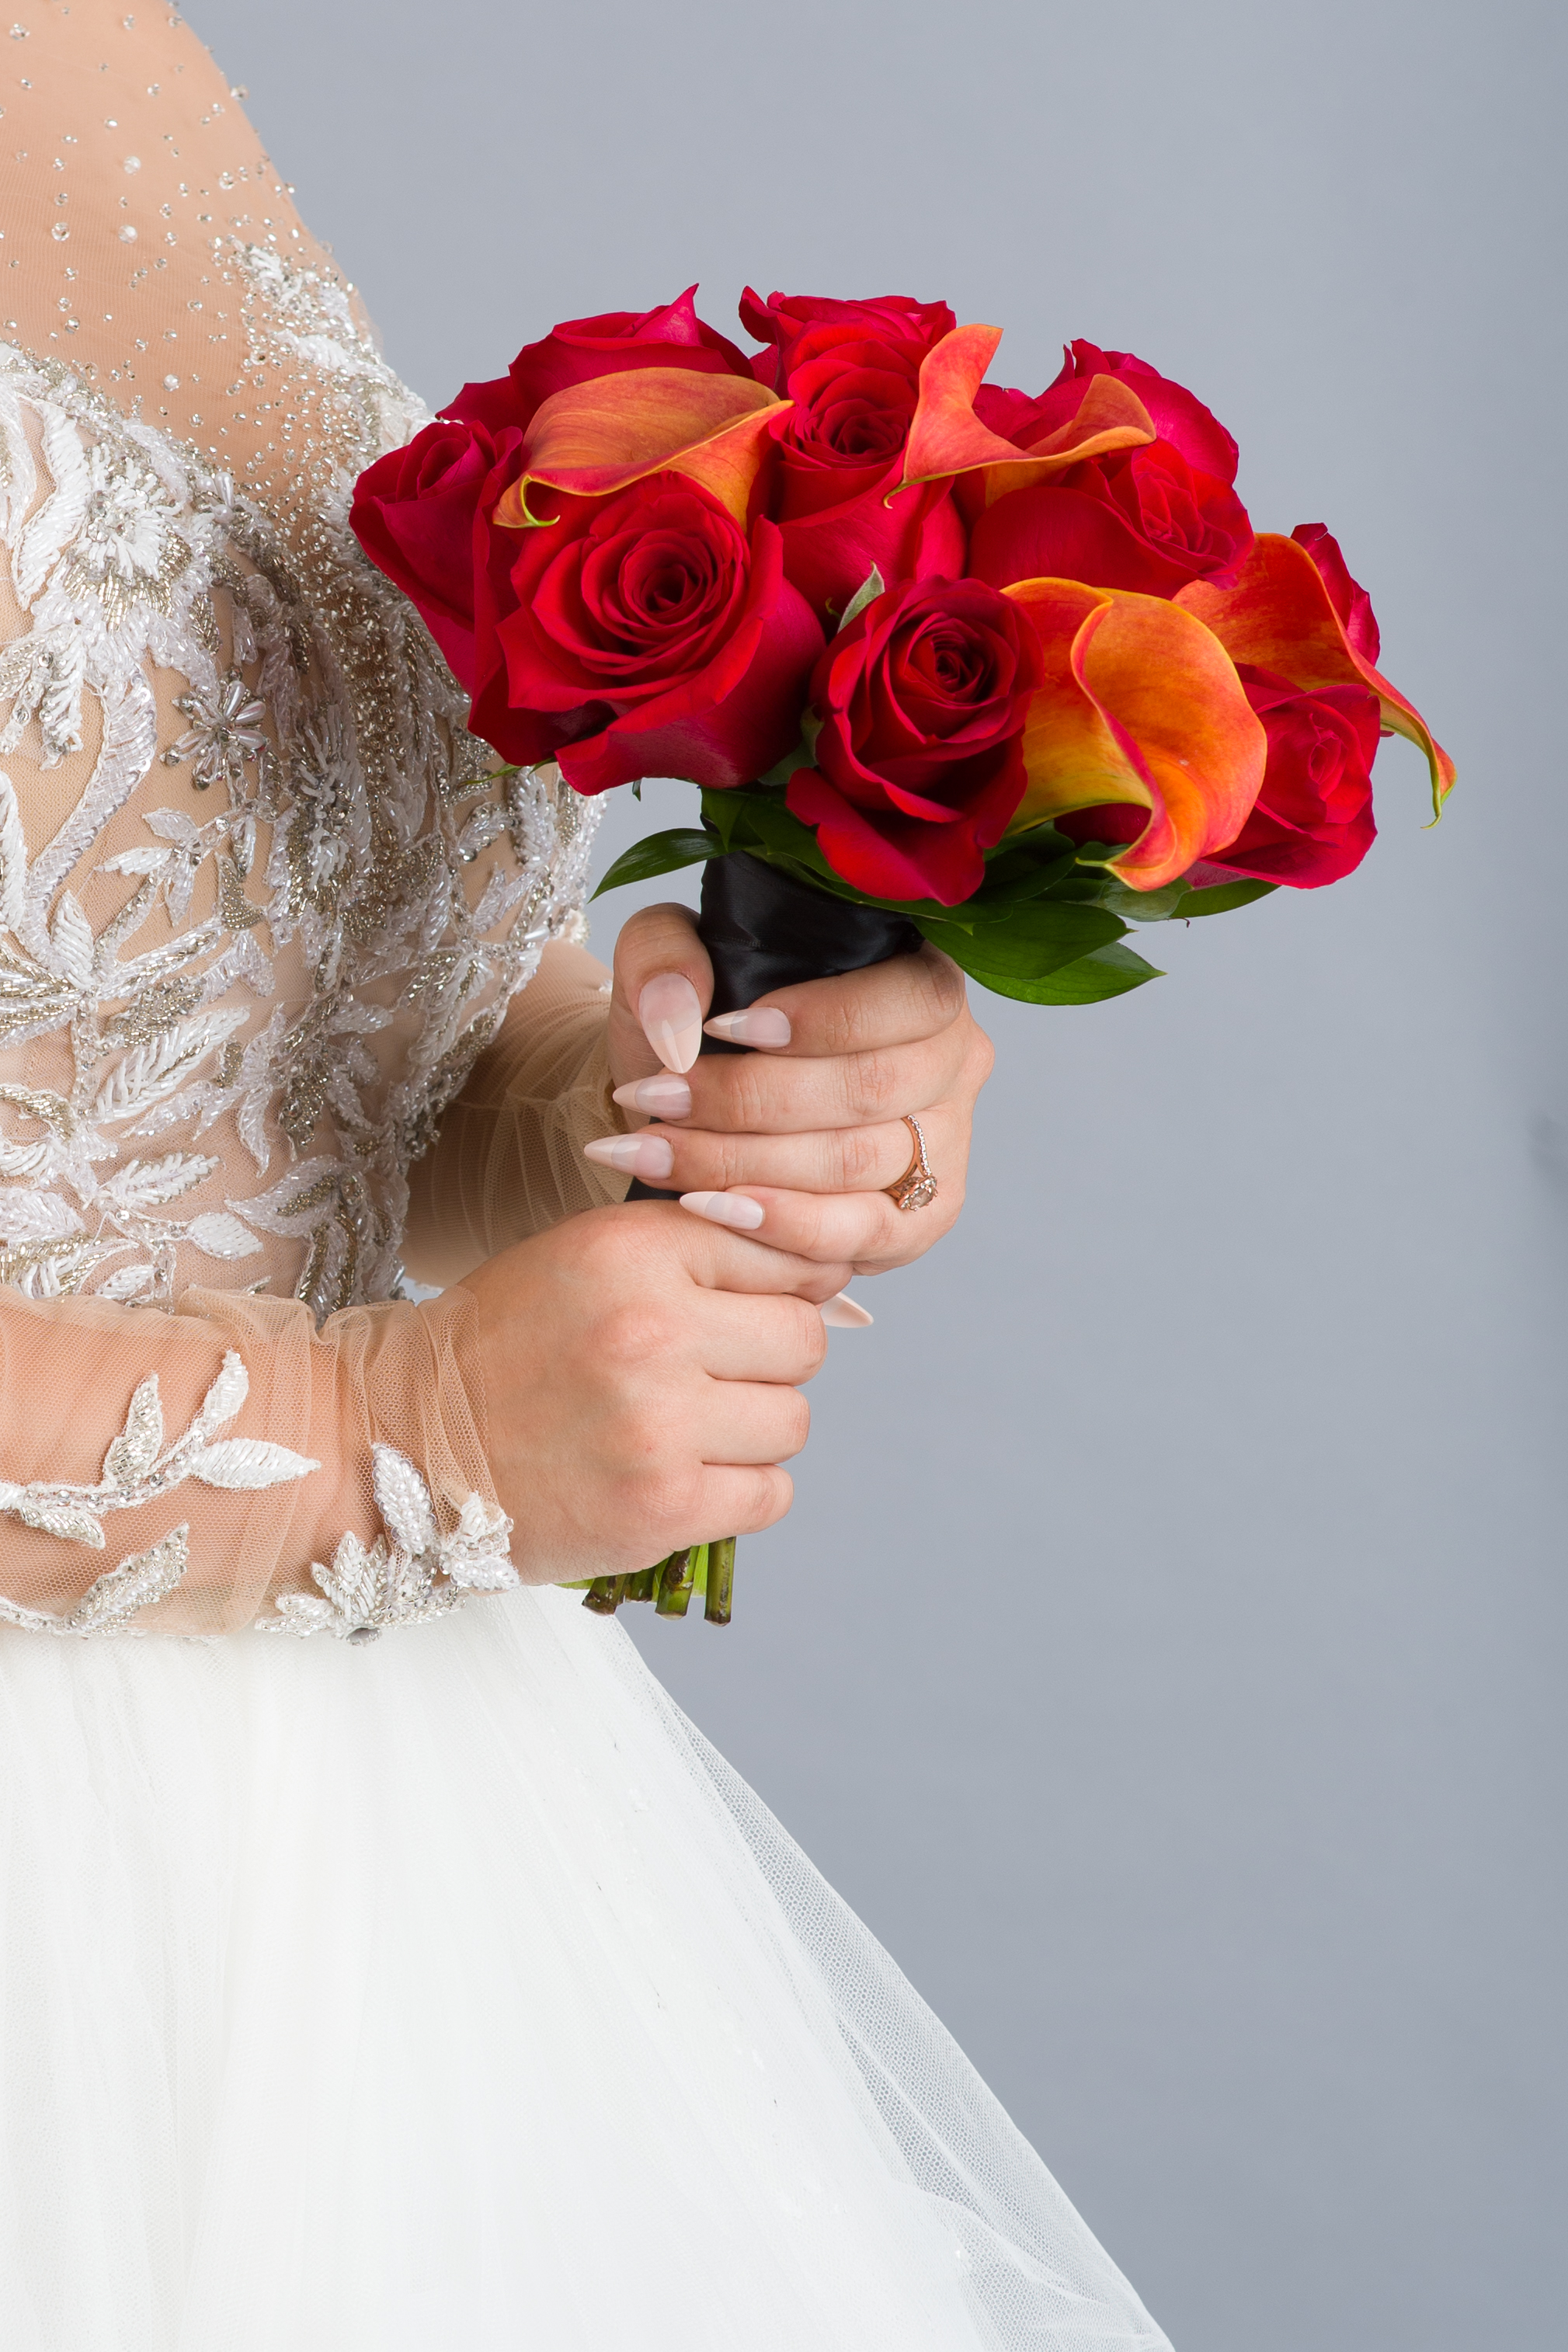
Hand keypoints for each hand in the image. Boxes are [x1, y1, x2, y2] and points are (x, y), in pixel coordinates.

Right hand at [455, 1203, 846, 1583]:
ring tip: (682, 1428)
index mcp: (631, 1252)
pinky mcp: (662, 1510)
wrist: (402, 1446)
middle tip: (705, 1376)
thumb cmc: (499, 1349)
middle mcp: (652, 1331)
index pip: (780, 1252)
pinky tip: (682, 1476)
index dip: (771, 1286)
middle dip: (766, 1359)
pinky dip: (740, 1491)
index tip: (740, 1310)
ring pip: (793, 1420)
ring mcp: (660, 1427)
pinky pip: (772, 1495)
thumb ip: (693, 1249)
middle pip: (802, 1339)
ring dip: (752, 1429)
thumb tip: (826, 1270)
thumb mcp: (584, 1259)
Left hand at [598, 902, 994, 1276]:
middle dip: (750, 1099)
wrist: (692, 1110)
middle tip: (657, 1099)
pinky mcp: (916, 1221)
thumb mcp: (667, 962)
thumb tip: (682, 1020)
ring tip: (654, 1150)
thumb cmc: (700, 1028)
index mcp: (925, 978)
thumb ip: (664, 957)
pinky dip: (777, 1225)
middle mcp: (952, 1063)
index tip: (720, 1028)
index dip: (823, 1019)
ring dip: (743, 1161)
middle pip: (872, 1088)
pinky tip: (707, 1205)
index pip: (911, 999)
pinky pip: (857, 1234)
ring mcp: (943, 1149)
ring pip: (856, 1162)